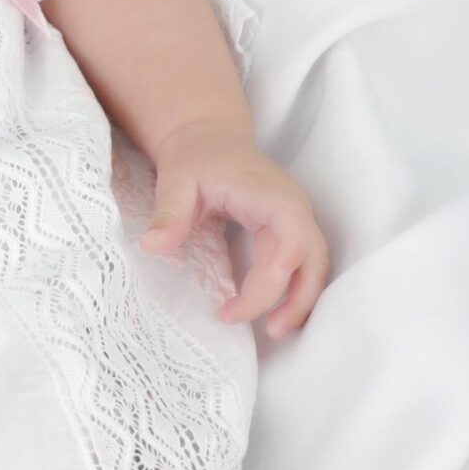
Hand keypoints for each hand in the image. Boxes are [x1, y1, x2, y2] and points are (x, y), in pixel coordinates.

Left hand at [141, 117, 329, 338]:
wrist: (209, 137)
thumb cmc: (195, 157)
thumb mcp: (176, 179)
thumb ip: (169, 213)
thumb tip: (153, 247)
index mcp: (273, 196)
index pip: (288, 247)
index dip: (267, 286)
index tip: (229, 311)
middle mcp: (294, 208)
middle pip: (313, 261)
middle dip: (298, 300)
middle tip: (271, 332)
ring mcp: (296, 218)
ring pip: (315, 265)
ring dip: (303, 299)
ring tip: (275, 330)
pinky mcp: (289, 228)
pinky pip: (304, 263)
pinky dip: (297, 289)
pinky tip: (275, 311)